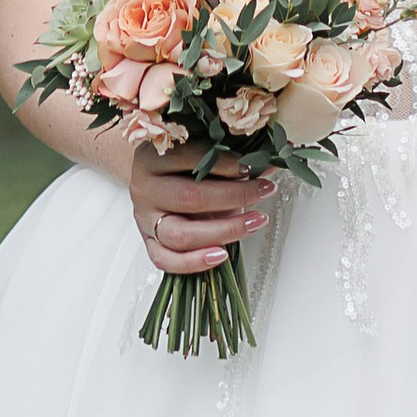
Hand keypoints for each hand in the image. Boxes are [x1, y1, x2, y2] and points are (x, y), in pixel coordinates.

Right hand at [125, 148, 268, 277]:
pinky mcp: (149, 244)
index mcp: (153, 157)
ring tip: (254, 222)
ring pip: (180, 234)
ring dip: (224, 231)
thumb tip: (271, 161)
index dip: (222, 162)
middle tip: (263, 191)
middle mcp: (146, 189)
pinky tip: (222, 254)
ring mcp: (145, 220)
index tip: (250, 167)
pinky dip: (195, 262)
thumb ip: (229, 158)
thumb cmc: (179, 165)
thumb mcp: (200, 154)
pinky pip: (167, 260)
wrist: (151, 180)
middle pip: (189, 198)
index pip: (188, 157)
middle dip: (233, 197)